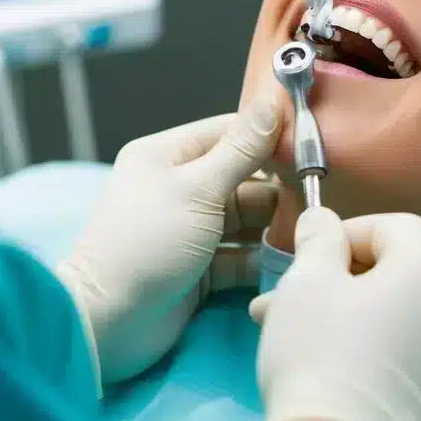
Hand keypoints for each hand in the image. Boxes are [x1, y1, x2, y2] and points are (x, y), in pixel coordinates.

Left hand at [56, 91, 283, 384]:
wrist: (107, 322)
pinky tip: (288, 261)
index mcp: (166, 156)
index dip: (268, 137)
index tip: (312, 145)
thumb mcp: (198, 188)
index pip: (228, 132)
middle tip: (314, 199)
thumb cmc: (148, 241)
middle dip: (276, 189)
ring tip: (305, 233)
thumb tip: (274, 99)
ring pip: (244, 219)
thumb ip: (242, 149)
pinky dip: (261, 258)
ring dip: (272, 226)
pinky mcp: (199, 269)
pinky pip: (240, 255)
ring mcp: (189, 230)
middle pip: (242, 177)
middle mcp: (178, 188)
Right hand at [251, 209, 420, 420]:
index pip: (396, 227)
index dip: (351, 233)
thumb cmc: (322, 355)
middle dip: (351, 281)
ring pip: (415, 319)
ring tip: (319, 341)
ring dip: (372, 319)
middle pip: (406, 274)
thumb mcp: (306, 282)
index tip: (314, 258)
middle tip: (296, 302)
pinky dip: (399, 357)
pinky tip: (359, 374)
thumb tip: (323, 219)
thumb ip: (319, 239)